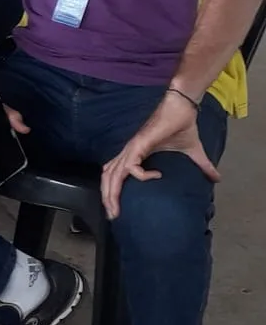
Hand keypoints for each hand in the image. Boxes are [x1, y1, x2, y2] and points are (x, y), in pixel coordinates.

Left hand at [101, 91, 218, 218]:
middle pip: (107, 178)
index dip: (110, 192)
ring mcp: (132, 149)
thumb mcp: (192, 152)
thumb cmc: (181, 126)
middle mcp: (128, 153)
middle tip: (113, 217)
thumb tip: (217, 178)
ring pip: (112, 174)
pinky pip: (132, 165)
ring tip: (117, 209)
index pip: (113, 175)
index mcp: (133, 155)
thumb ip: (201, 166)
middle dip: (107, 199)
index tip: (116, 210)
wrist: (182, 107)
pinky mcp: (139, 144)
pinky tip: (156, 176)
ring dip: (112, 193)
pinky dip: (141, 175)